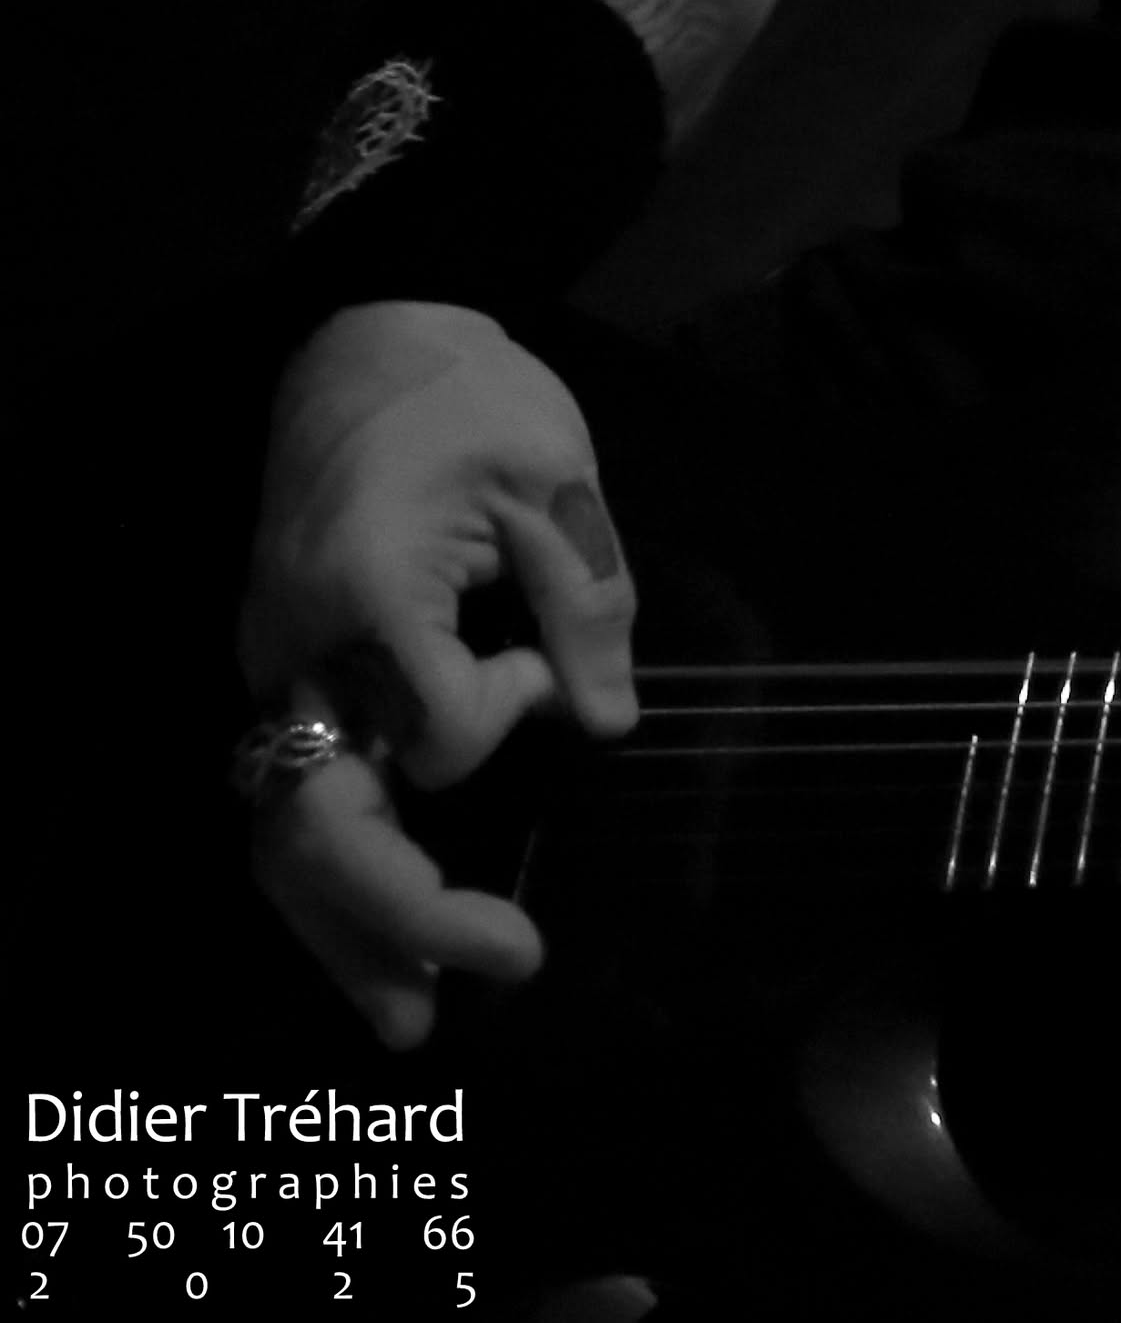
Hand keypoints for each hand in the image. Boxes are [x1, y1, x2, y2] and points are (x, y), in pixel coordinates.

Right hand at [237, 300, 640, 1046]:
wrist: (366, 339)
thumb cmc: (473, 398)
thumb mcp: (559, 483)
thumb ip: (586, 609)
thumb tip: (607, 728)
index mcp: (364, 591)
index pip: (435, 725)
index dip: (506, 713)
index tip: (549, 663)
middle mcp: (293, 643)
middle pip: (318, 817)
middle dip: (404, 911)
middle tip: (510, 965)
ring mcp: (271, 663)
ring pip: (283, 829)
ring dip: (347, 931)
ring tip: (412, 1022)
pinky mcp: (281, 669)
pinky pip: (289, 794)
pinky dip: (327, 879)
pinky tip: (376, 948)